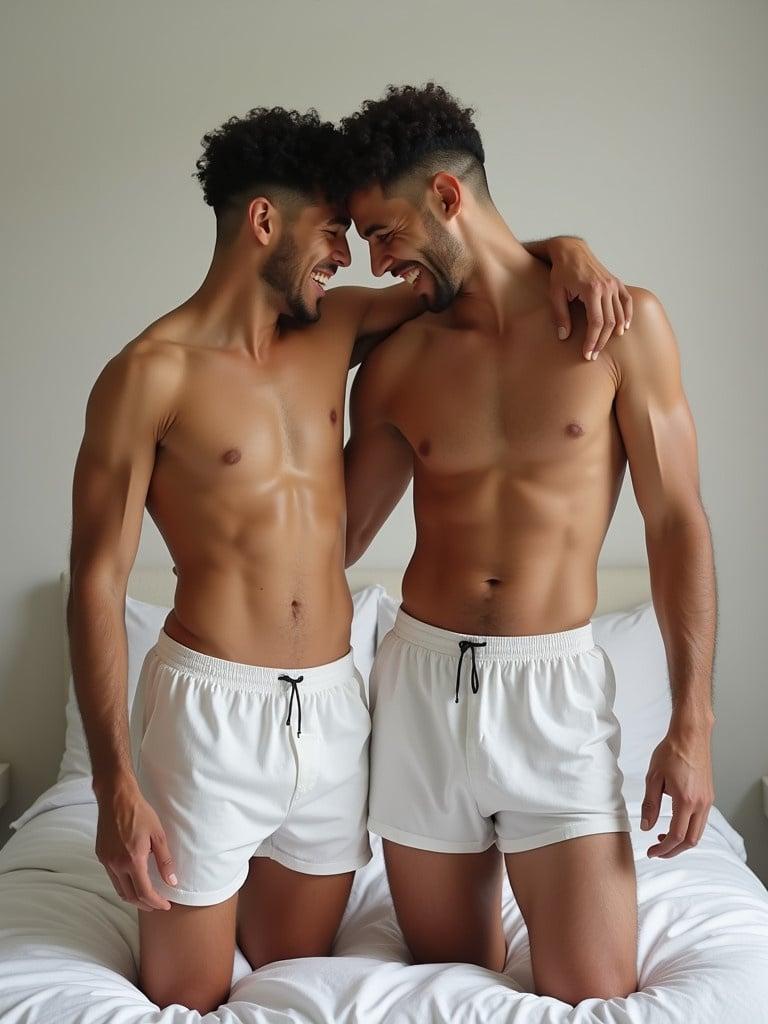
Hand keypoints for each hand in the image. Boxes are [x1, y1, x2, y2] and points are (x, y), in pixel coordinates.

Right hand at [95, 778, 177, 910]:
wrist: (116, 798)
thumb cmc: (140, 813)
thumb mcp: (158, 835)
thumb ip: (165, 861)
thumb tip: (172, 882)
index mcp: (132, 860)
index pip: (144, 892)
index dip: (156, 902)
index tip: (166, 905)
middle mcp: (116, 864)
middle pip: (130, 896)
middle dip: (144, 904)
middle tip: (157, 903)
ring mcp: (106, 861)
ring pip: (119, 889)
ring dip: (133, 896)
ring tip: (146, 895)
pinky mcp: (101, 855)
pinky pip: (112, 877)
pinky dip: (124, 884)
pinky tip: (133, 879)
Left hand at [548, 238, 632, 359]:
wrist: (572, 250)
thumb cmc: (561, 272)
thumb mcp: (555, 293)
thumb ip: (560, 315)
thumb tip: (563, 337)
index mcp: (591, 290)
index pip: (596, 322)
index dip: (592, 341)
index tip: (587, 354)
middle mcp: (606, 287)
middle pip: (609, 322)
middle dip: (601, 341)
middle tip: (592, 355)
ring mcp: (613, 284)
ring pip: (618, 314)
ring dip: (613, 333)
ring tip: (603, 346)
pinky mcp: (616, 282)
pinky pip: (626, 301)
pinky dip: (626, 316)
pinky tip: (623, 328)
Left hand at [641, 719, 714, 857]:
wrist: (690, 736)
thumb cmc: (671, 752)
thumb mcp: (653, 778)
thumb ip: (650, 805)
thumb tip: (646, 827)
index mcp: (687, 801)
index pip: (677, 835)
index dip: (663, 848)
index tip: (651, 852)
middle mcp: (701, 804)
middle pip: (691, 840)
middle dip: (674, 850)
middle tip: (657, 851)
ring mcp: (708, 800)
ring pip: (699, 832)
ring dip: (682, 840)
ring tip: (663, 838)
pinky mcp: (709, 796)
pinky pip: (701, 821)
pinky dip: (689, 829)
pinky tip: (675, 823)